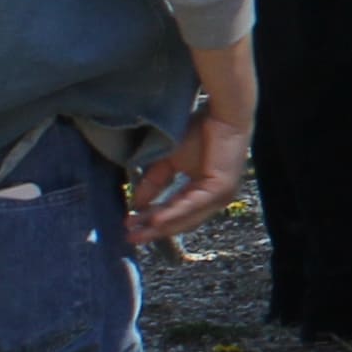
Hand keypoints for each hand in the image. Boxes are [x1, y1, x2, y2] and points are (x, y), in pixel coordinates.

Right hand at [129, 105, 249, 243]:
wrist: (221, 113)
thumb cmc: (201, 131)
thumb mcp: (169, 161)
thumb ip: (155, 182)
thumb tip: (136, 203)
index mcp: (205, 193)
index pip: (177, 213)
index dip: (152, 221)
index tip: (129, 226)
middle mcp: (215, 199)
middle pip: (181, 221)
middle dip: (154, 231)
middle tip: (130, 238)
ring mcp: (220, 196)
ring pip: (186, 217)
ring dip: (160, 226)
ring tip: (138, 232)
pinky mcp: (221, 188)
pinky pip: (193, 205)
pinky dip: (174, 213)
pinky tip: (156, 220)